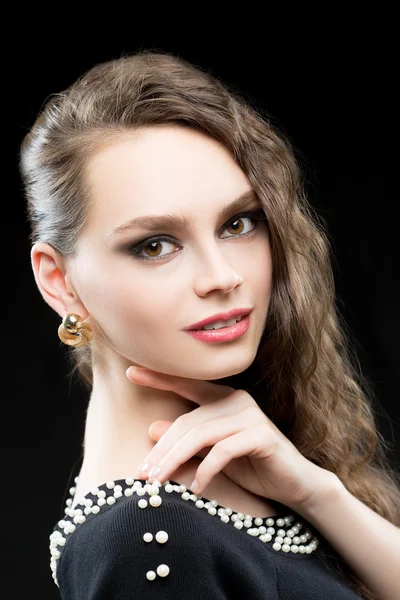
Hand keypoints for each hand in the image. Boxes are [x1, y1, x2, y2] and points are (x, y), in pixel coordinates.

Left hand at [126, 366, 337, 512]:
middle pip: (188, 421)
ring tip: (158, 482)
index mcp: (224, 398)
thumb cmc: (250, 465)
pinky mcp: (261, 436)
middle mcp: (237, 400)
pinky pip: (223, 451)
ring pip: (201, 435)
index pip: (186, 385)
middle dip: (161, 450)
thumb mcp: (211, 453)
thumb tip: (151, 428)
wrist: (293, 483)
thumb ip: (186, 441)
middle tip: (141, 474)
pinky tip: (196, 488)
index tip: (131, 372)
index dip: (159, 378)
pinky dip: (205, 471)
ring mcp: (251, 416)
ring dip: (175, 461)